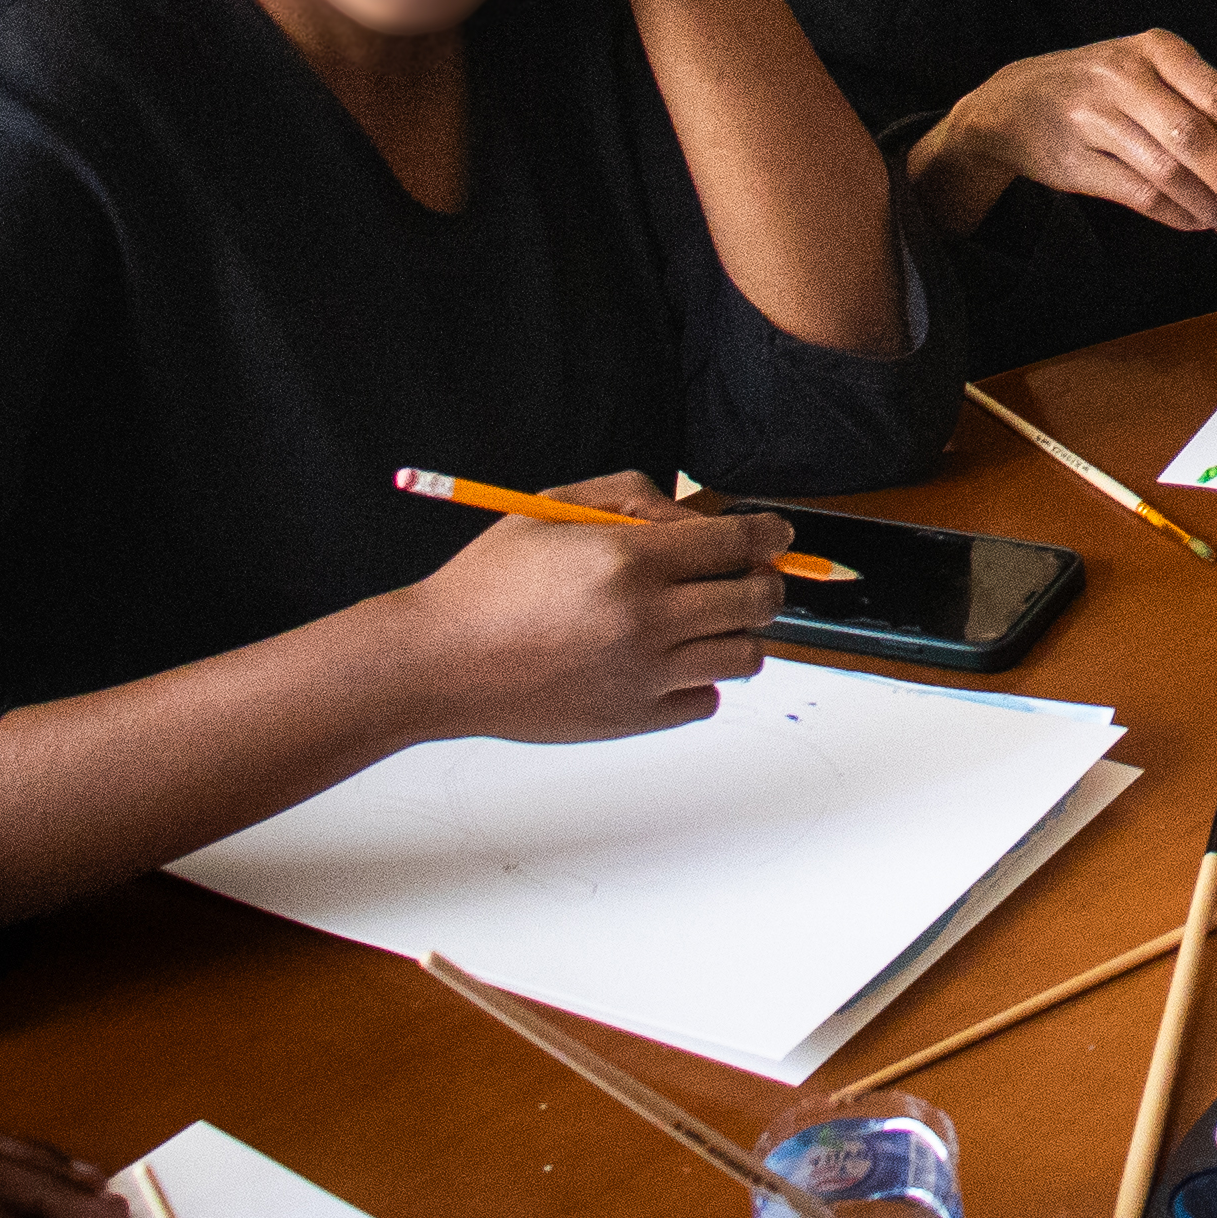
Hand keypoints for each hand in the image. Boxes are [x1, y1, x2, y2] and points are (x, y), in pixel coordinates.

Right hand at [384, 471, 782, 742]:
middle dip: (764, 580)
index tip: (777, 534)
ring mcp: (643, 677)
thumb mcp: (556, 508)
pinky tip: (668, 660)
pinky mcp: (633, 719)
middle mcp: (645, 621)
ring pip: (746, 656)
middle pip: (757, 600)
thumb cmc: (490, 584)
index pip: (738, 542)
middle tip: (747, 575)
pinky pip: (706, 700)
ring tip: (706, 620)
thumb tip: (699, 520)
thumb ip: (637, 498)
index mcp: (628, 561)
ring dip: (737, 632)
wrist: (438, 662)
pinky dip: (700, 678)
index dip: (769, 533)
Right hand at [952, 31, 1216, 238]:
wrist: (1014, 105)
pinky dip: (1180, 215)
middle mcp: (1125, 77)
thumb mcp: (1150, 71)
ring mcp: (1095, 119)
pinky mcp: (1077, 162)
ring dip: (1213, 207)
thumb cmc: (1100, 88)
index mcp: (1156, 48)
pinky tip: (1199, 221)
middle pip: (1198, 139)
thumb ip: (1205, 105)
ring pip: (1171, 174)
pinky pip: (1143, 196)